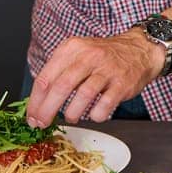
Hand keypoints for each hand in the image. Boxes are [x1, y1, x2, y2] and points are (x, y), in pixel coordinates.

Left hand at [27, 31, 164, 125]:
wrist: (139, 50)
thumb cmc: (103, 57)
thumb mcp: (78, 54)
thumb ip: (59, 73)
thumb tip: (38, 103)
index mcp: (72, 48)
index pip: (45, 77)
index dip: (35, 101)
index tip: (31, 117)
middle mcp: (88, 56)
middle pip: (61, 87)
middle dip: (47, 110)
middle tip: (42, 124)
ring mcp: (106, 70)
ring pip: (82, 96)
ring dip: (72, 113)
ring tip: (71, 117)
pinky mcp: (122, 83)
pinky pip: (104, 105)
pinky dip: (96, 115)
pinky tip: (94, 114)